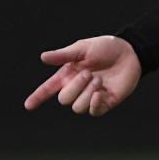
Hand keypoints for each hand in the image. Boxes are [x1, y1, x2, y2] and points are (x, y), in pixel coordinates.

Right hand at [24, 35, 140, 115]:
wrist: (130, 52)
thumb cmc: (105, 48)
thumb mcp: (83, 48)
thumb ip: (64, 55)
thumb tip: (43, 57)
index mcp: (68, 74)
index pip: (49, 88)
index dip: (38, 96)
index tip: (28, 105)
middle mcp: (77, 88)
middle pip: (63, 99)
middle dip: (75, 87)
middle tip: (89, 73)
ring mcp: (90, 96)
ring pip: (77, 107)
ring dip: (87, 92)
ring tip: (99, 79)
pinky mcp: (105, 103)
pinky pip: (93, 111)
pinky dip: (94, 103)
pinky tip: (100, 92)